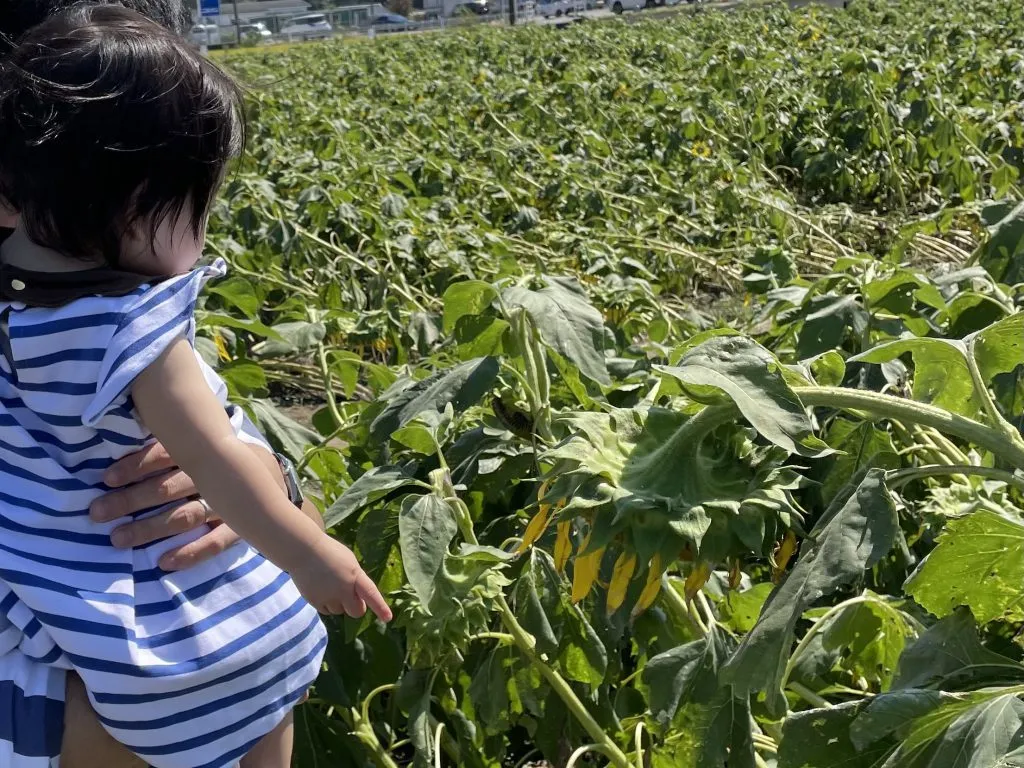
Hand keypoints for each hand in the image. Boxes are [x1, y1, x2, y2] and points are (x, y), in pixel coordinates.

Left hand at [90, 441, 291, 570]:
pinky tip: (165, 561)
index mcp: (203, 453)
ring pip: (186, 515)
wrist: (273, 478)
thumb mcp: (205, 444)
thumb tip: (129, 431)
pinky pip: (217, 542)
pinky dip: (192, 552)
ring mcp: (229, 504)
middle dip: (131, 500)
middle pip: (168, 488)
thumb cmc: (224, 460)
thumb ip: (176, 444)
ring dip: (151, 528)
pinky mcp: (241, 528)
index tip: (107, 479)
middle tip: (98, 512)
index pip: (166, 455)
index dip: (136, 466)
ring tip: (119, 538)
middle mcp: (214, 476)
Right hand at [291, 538, 392, 621]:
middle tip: (350, 597)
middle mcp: (343, 588)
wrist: (304, 550)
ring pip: (339, 611)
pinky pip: (326, 611)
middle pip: (356, 611)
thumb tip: (357, 597)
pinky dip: (326, 604)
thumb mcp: (349, 562)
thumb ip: (356, 579)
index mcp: (355, 575)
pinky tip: (321, 590)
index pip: (371, 593)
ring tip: (330, 586)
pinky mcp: (315, 601)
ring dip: (338, 604)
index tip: (388, 619)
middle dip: (355, 607)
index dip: (380, 607)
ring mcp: (328, 596)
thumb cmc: (330, 553)